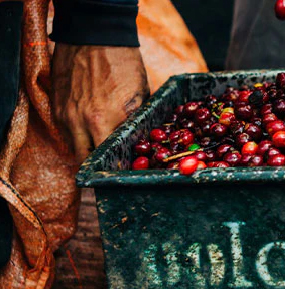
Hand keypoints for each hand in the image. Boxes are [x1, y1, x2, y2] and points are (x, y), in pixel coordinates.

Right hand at [51, 44, 148, 162]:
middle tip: (110, 162)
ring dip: (86, 148)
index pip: (105, 158)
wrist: (95, 34)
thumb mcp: (140, 96)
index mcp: (102, 121)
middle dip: (97, 163)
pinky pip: (65, 129)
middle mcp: (79, 121)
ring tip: (102, 144)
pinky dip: (78, 133)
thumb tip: (139, 142)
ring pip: (73, 145)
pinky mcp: (55, 104)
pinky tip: (91, 127)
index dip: (114, 167)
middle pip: (84, 158)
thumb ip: (135, 122)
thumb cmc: (123, 64)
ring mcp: (64, 113)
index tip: (122, 168)